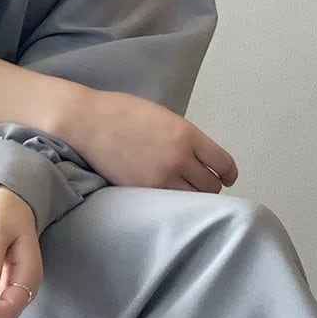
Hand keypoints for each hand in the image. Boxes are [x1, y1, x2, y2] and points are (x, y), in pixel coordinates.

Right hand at [59, 87, 237, 191]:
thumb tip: (197, 157)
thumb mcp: (164, 117)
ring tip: (185, 192)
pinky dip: (172, 202)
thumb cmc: (121, 113)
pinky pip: (168, 204)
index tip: (227, 177)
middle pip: (210, 186)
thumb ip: (184, 137)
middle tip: (203, 185)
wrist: (88, 123)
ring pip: (192, 199)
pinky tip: (167, 196)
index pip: (222, 163)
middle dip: (210, 186)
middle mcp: (178, 159)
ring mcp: (159, 178)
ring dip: (192, 197)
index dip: (228, 173)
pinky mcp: (142, 191)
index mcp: (186, 134)